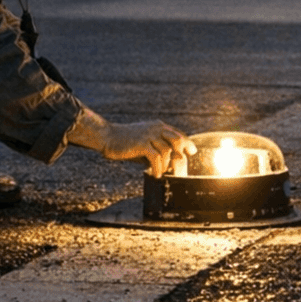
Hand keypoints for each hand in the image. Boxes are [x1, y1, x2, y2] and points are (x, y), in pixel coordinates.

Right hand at [70, 109, 196, 175]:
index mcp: (158, 126)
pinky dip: (158, 168)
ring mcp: (149, 135)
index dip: (187, 142)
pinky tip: (156, 175)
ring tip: (162, 174)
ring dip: (166, 166)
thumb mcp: (144, 142)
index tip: (192, 151)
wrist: (107, 136)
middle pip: (177, 140)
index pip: (178, 133)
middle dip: (181, 156)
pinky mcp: (141, 143)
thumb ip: (156, 148)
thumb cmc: (125, 142)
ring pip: (167, 151)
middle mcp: (156, 128)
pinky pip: (156, 157)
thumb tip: (168, 162)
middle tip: (179, 170)